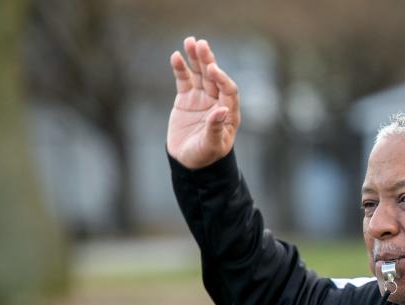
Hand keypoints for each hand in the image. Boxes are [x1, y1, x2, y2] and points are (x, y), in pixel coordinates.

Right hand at [167, 37, 239, 168]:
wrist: (188, 162)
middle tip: (201, 44)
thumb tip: (221, 110)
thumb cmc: (204, 157)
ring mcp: (201, 99)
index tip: (212, 69)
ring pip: (199, 74)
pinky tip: (176, 56)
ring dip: (195, 58)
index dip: (222, 79)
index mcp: (229, 113)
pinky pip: (184, 80)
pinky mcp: (186, 99)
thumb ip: (216, 129)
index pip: (228, 90)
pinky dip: (180, 68)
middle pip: (214, 77)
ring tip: (190, 42)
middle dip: (208, 61)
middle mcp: (217, 102)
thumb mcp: (211, 146)